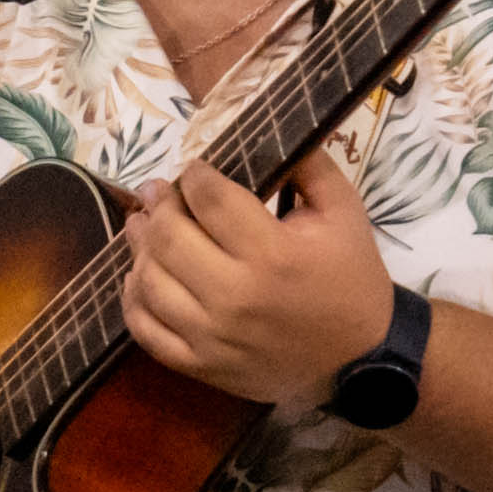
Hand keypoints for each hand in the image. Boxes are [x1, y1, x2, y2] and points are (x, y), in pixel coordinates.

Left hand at [121, 151, 393, 407]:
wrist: (359, 360)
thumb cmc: (350, 279)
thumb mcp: (344, 212)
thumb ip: (308, 165)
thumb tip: (267, 126)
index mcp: (273, 253)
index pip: (208, 197)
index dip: (194, 174)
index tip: (194, 170)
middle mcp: (235, 296)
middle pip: (169, 236)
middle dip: (158, 205)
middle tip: (157, 193)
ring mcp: (212, 336)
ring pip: (148, 281)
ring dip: (138, 246)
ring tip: (141, 227)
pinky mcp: (200, 365)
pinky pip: (144, 329)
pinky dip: (133, 299)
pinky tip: (141, 277)